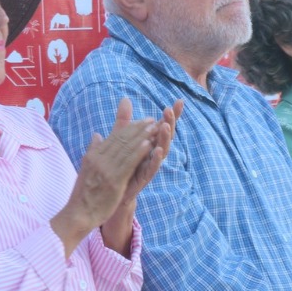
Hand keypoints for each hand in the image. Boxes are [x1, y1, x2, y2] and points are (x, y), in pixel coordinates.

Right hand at [52, 106, 156, 255]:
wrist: (78, 214)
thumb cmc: (84, 195)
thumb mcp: (86, 169)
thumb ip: (93, 151)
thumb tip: (97, 135)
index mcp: (93, 155)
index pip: (114, 137)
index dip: (129, 128)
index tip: (142, 121)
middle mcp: (98, 159)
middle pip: (121, 139)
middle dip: (138, 128)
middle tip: (151, 120)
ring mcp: (106, 170)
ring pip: (126, 148)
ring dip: (142, 136)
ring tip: (154, 128)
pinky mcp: (114, 181)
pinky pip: (128, 163)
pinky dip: (139, 152)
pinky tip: (149, 145)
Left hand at [102, 98, 180, 253]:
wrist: (112, 192)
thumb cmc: (121, 164)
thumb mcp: (122, 139)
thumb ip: (124, 121)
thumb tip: (125, 99)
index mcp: (149, 143)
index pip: (162, 126)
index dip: (172, 115)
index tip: (179, 101)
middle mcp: (153, 153)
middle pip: (166, 136)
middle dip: (169, 123)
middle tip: (169, 110)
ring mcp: (150, 165)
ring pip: (162, 150)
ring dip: (164, 138)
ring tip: (165, 126)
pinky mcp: (144, 177)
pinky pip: (152, 168)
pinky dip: (156, 159)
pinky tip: (158, 150)